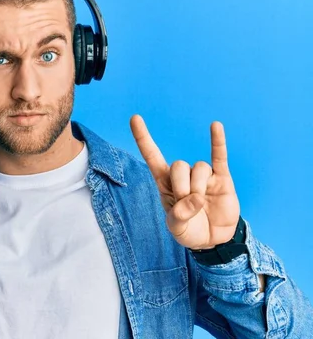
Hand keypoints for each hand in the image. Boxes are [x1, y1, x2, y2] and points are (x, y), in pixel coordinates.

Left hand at [130, 115, 240, 249]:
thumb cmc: (189, 230)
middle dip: (182, 186)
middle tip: (187, 203)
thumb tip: (196, 198)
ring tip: (202, 203)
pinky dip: (217, 141)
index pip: (152, 156)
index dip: (143, 138)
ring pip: (199, 168)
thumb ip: (179, 216)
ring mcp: (203, 176)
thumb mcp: (176, 228)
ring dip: (198, 186)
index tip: (134, 118)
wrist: (212, 239)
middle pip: (179, 165)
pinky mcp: (222, 178)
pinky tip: (215, 125)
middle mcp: (183, 175)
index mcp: (165, 182)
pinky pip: (219, 156)